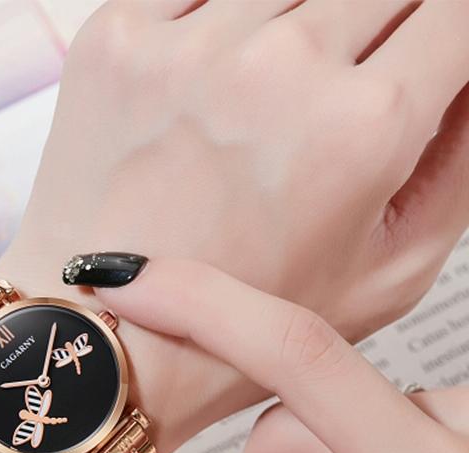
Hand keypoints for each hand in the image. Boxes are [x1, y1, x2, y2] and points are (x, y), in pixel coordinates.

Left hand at [0, 0, 468, 445]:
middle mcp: (280, 67)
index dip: (445, 39)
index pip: (457, 10)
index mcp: (364, 127)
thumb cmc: (233, 331)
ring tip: (257, 119)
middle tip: (330, 105)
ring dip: (293, 34)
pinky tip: (205, 101)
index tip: (424, 61)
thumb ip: (458, 160)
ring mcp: (190, 45)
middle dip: (376, 37)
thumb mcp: (386, 274)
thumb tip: (459, 79)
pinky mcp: (118, 38)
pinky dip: (218, 31)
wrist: (101, 337)